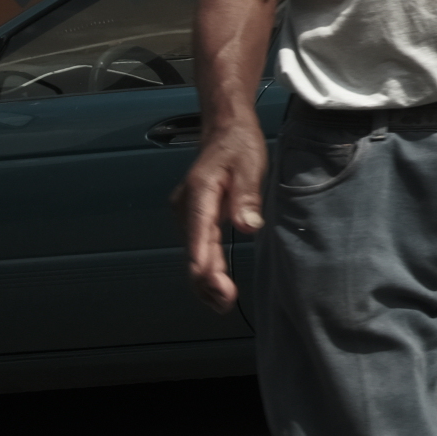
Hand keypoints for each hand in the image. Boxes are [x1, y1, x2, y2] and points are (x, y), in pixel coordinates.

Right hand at [172, 125, 265, 311]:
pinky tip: (217, 289)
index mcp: (199, 193)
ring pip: (193, 255)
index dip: (203, 262)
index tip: (214, 283)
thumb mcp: (249, 164)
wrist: (225, 131)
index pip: (198, 234)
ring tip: (223, 304)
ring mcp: (188, 216)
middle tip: (226, 302)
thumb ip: (247, 195)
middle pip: (192, 251)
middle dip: (206, 280)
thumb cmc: (238, 146)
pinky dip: (206, 270)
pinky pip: (198, 250)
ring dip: (205, 281)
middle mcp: (186, 208)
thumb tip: (248, 225)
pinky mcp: (195, 221)